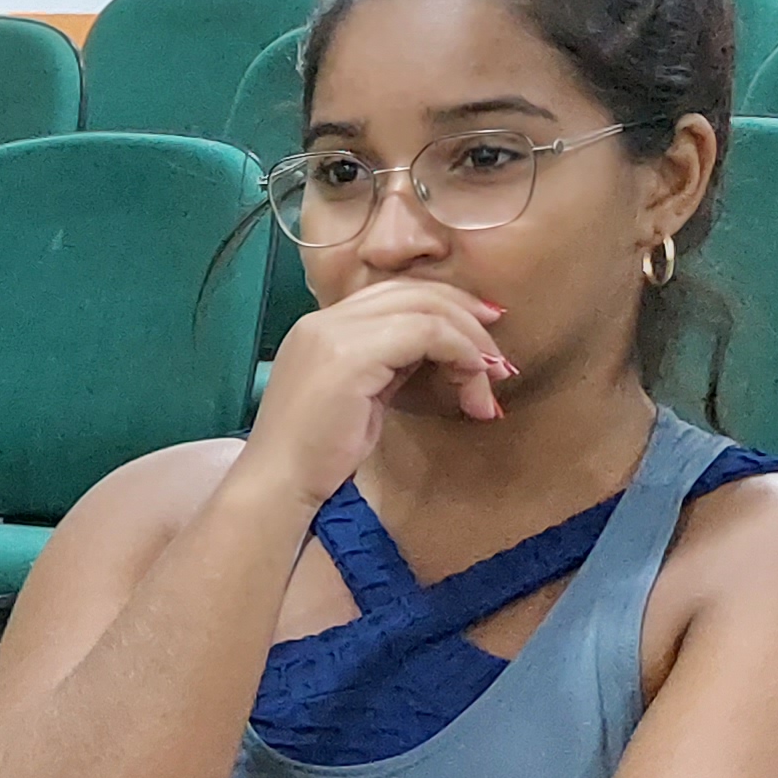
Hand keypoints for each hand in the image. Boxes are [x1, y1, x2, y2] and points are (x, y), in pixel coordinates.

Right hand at [239, 278, 517, 509]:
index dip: (448, 307)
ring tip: (493, 378)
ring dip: (471, 341)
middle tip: (499, 356)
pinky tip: (473, 384)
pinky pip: (427, 334)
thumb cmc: (316, 456)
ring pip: (427, 309)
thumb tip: (438, 349)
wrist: (278, 485)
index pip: (395, 294)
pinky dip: (461, 354)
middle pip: (416, 291)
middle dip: (468, 317)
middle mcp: (325, 320)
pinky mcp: (352, 354)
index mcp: (322, 327)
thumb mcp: (362, 397)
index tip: (481, 339)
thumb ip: (390, 364)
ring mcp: (334, 333)